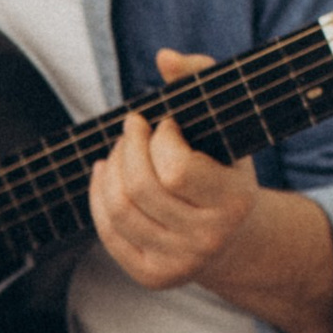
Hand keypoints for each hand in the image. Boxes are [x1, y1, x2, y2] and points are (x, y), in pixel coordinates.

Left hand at [86, 49, 260, 291]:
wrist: (233, 237)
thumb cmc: (223, 167)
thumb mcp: (224, 123)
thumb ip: (201, 78)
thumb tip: (164, 56)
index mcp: (234, 201)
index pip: (176, 169)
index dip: (161, 139)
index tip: (166, 124)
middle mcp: (209, 239)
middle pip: (141, 188)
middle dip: (128, 146)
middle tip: (132, 127)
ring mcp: (179, 263)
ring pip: (119, 209)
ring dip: (111, 167)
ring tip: (120, 149)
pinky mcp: (152, 276)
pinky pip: (108, 232)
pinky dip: (98, 195)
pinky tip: (105, 173)